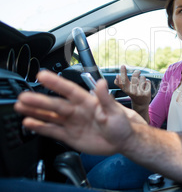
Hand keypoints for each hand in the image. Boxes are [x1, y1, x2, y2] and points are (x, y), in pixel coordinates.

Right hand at [14, 70, 146, 154]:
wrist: (122, 142)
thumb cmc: (121, 124)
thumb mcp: (116, 111)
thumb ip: (106, 98)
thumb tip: (101, 83)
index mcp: (88, 101)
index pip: (69, 90)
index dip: (56, 83)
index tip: (42, 75)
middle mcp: (77, 111)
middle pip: (55, 104)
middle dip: (39, 100)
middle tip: (23, 96)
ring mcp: (72, 123)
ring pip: (51, 116)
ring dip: (36, 111)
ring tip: (21, 107)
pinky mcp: (70, 135)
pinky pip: (53, 131)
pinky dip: (41, 127)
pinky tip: (30, 122)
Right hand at [114, 65, 151, 108]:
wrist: (141, 103)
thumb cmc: (132, 93)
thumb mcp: (125, 89)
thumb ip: (120, 83)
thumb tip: (116, 77)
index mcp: (126, 89)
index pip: (123, 80)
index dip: (123, 73)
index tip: (123, 65)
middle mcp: (132, 92)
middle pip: (134, 76)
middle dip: (137, 72)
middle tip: (137, 72)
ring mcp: (140, 93)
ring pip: (142, 77)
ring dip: (142, 78)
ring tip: (141, 83)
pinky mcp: (147, 93)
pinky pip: (148, 81)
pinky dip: (147, 82)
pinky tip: (145, 87)